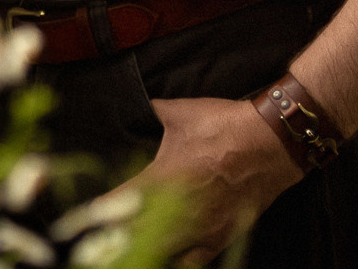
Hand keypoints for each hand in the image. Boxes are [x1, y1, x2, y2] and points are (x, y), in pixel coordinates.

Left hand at [108, 95, 300, 261]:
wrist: (271, 143)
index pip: (117, 203)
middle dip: (114, 238)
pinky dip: (173, 262)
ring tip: (128, 249)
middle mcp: (175, 210)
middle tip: (102, 238)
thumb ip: (154, 112)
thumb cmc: (224, 125)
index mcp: (160, 178)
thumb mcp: (181, 112)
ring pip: (159, 253)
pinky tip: (164, 257)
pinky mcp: (218, 239)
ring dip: (141, 250)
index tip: (86, 214)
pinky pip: (190, 263)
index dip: (97, 212)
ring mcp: (198, 229)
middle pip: (132, 236)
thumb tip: (139, 105)